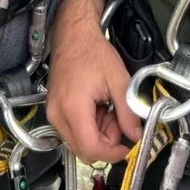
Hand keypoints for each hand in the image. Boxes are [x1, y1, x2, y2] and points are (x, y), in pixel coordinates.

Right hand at [46, 0, 142, 163]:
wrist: (74, 36)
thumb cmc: (92, 52)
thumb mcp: (119, 81)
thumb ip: (129, 112)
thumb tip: (136, 134)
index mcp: (74, 108)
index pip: (91, 148)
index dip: (112, 153)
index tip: (126, 148)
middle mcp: (58, 115)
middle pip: (84, 149)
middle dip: (106, 142)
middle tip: (118, 120)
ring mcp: (53, 114)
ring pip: (78, 142)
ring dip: (98, 133)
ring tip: (108, 108)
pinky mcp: (54, 111)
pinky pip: (73, 131)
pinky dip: (89, 126)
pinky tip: (98, 107)